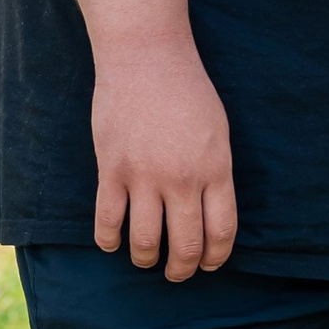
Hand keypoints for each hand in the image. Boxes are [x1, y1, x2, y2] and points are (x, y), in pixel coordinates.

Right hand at [91, 36, 237, 278]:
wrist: (146, 56)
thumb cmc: (187, 89)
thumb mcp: (218, 131)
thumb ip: (215, 172)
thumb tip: (209, 210)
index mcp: (215, 170)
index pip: (221, 233)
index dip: (216, 258)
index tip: (210, 265)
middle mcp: (182, 179)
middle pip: (186, 245)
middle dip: (182, 269)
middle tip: (177, 272)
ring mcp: (144, 176)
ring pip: (145, 241)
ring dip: (147, 259)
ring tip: (147, 259)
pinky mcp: (111, 170)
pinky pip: (108, 220)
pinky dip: (109, 240)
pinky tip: (112, 242)